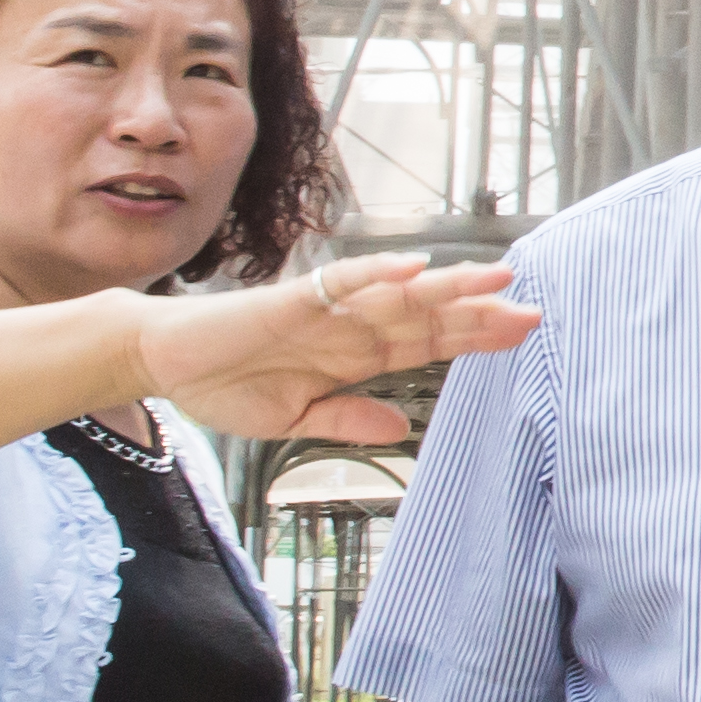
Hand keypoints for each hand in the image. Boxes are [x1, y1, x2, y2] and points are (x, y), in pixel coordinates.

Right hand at [147, 254, 537, 445]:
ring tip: (496, 277)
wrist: (164, 363)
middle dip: (481, 311)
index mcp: (356, 355)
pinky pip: (341, 282)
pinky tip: (415, 269)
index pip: (430, 343)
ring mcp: (325, 311)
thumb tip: (400, 432)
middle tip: (535, 306)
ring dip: (448, 285)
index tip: (524, 333)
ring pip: (398, 294)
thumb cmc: (225, 386)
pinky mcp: (291, 300)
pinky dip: (377, 274)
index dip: (476, 337)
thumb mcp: (297, 420)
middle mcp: (350, 327)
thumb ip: (348, 420)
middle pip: (428, 316)